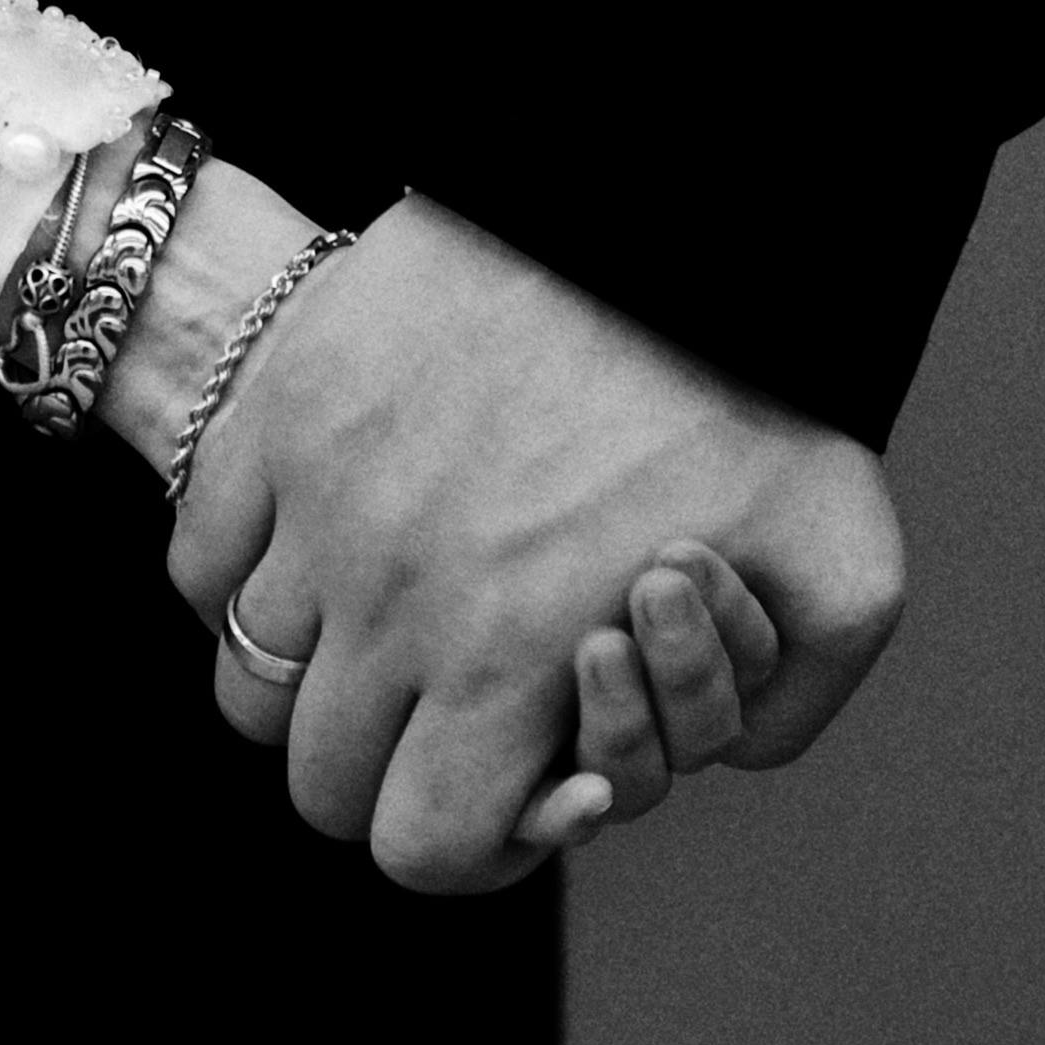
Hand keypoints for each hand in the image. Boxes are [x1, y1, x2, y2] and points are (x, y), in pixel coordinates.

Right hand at [164, 193, 904, 896]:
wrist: (664, 194)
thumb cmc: (761, 379)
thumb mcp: (844, 563)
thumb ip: (789, 703)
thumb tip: (712, 769)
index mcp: (512, 657)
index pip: (422, 850)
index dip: (474, 844)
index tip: (517, 785)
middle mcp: (390, 600)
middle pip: (322, 786)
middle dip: (395, 773)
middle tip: (461, 711)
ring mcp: (316, 505)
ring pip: (246, 683)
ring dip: (314, 683)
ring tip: (394, 625)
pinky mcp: (276, 415)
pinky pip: (201, 562)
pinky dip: (248, 580)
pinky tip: (333, 546)